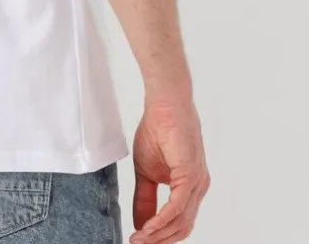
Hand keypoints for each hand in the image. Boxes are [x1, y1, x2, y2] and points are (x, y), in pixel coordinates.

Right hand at [129, 95, 210, 243]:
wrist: (163, 105)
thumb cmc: (157, 129)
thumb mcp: (145, 171)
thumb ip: (144, 198)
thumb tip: (140, 224)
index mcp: (189, 188)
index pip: (178, 222)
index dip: (158, 236)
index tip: (138, 241)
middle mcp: (197, 188)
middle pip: (181, 228)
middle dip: (158, 241)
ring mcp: (197, 183)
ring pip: (180, 222)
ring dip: (157, 235)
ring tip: (138, 239)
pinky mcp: (191, 176)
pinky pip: (177, 208)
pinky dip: (161, 221)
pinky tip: (147, 228)